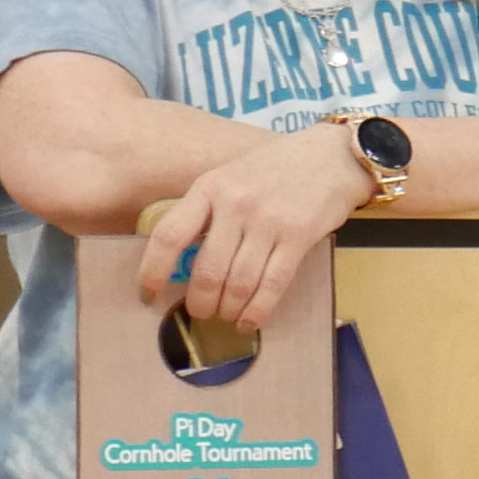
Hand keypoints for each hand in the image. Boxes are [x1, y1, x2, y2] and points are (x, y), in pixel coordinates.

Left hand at [139, 120, 375, 328]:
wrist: (331, 157)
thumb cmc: (276, 169)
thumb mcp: (229, 177)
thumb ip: (207, 211)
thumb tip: (183, 260)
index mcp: (209, 188)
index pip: (169, 235)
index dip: (152, 270)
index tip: (147, 293)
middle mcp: (235, 204)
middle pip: (207, 270)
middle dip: (201, 302)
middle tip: (200, 313)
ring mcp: (268, 221)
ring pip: (239, 282)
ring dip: (229, 309)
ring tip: (227, 317)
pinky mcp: (299, 236)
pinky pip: (273, 284)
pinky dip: (258, 310)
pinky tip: (250, 321)